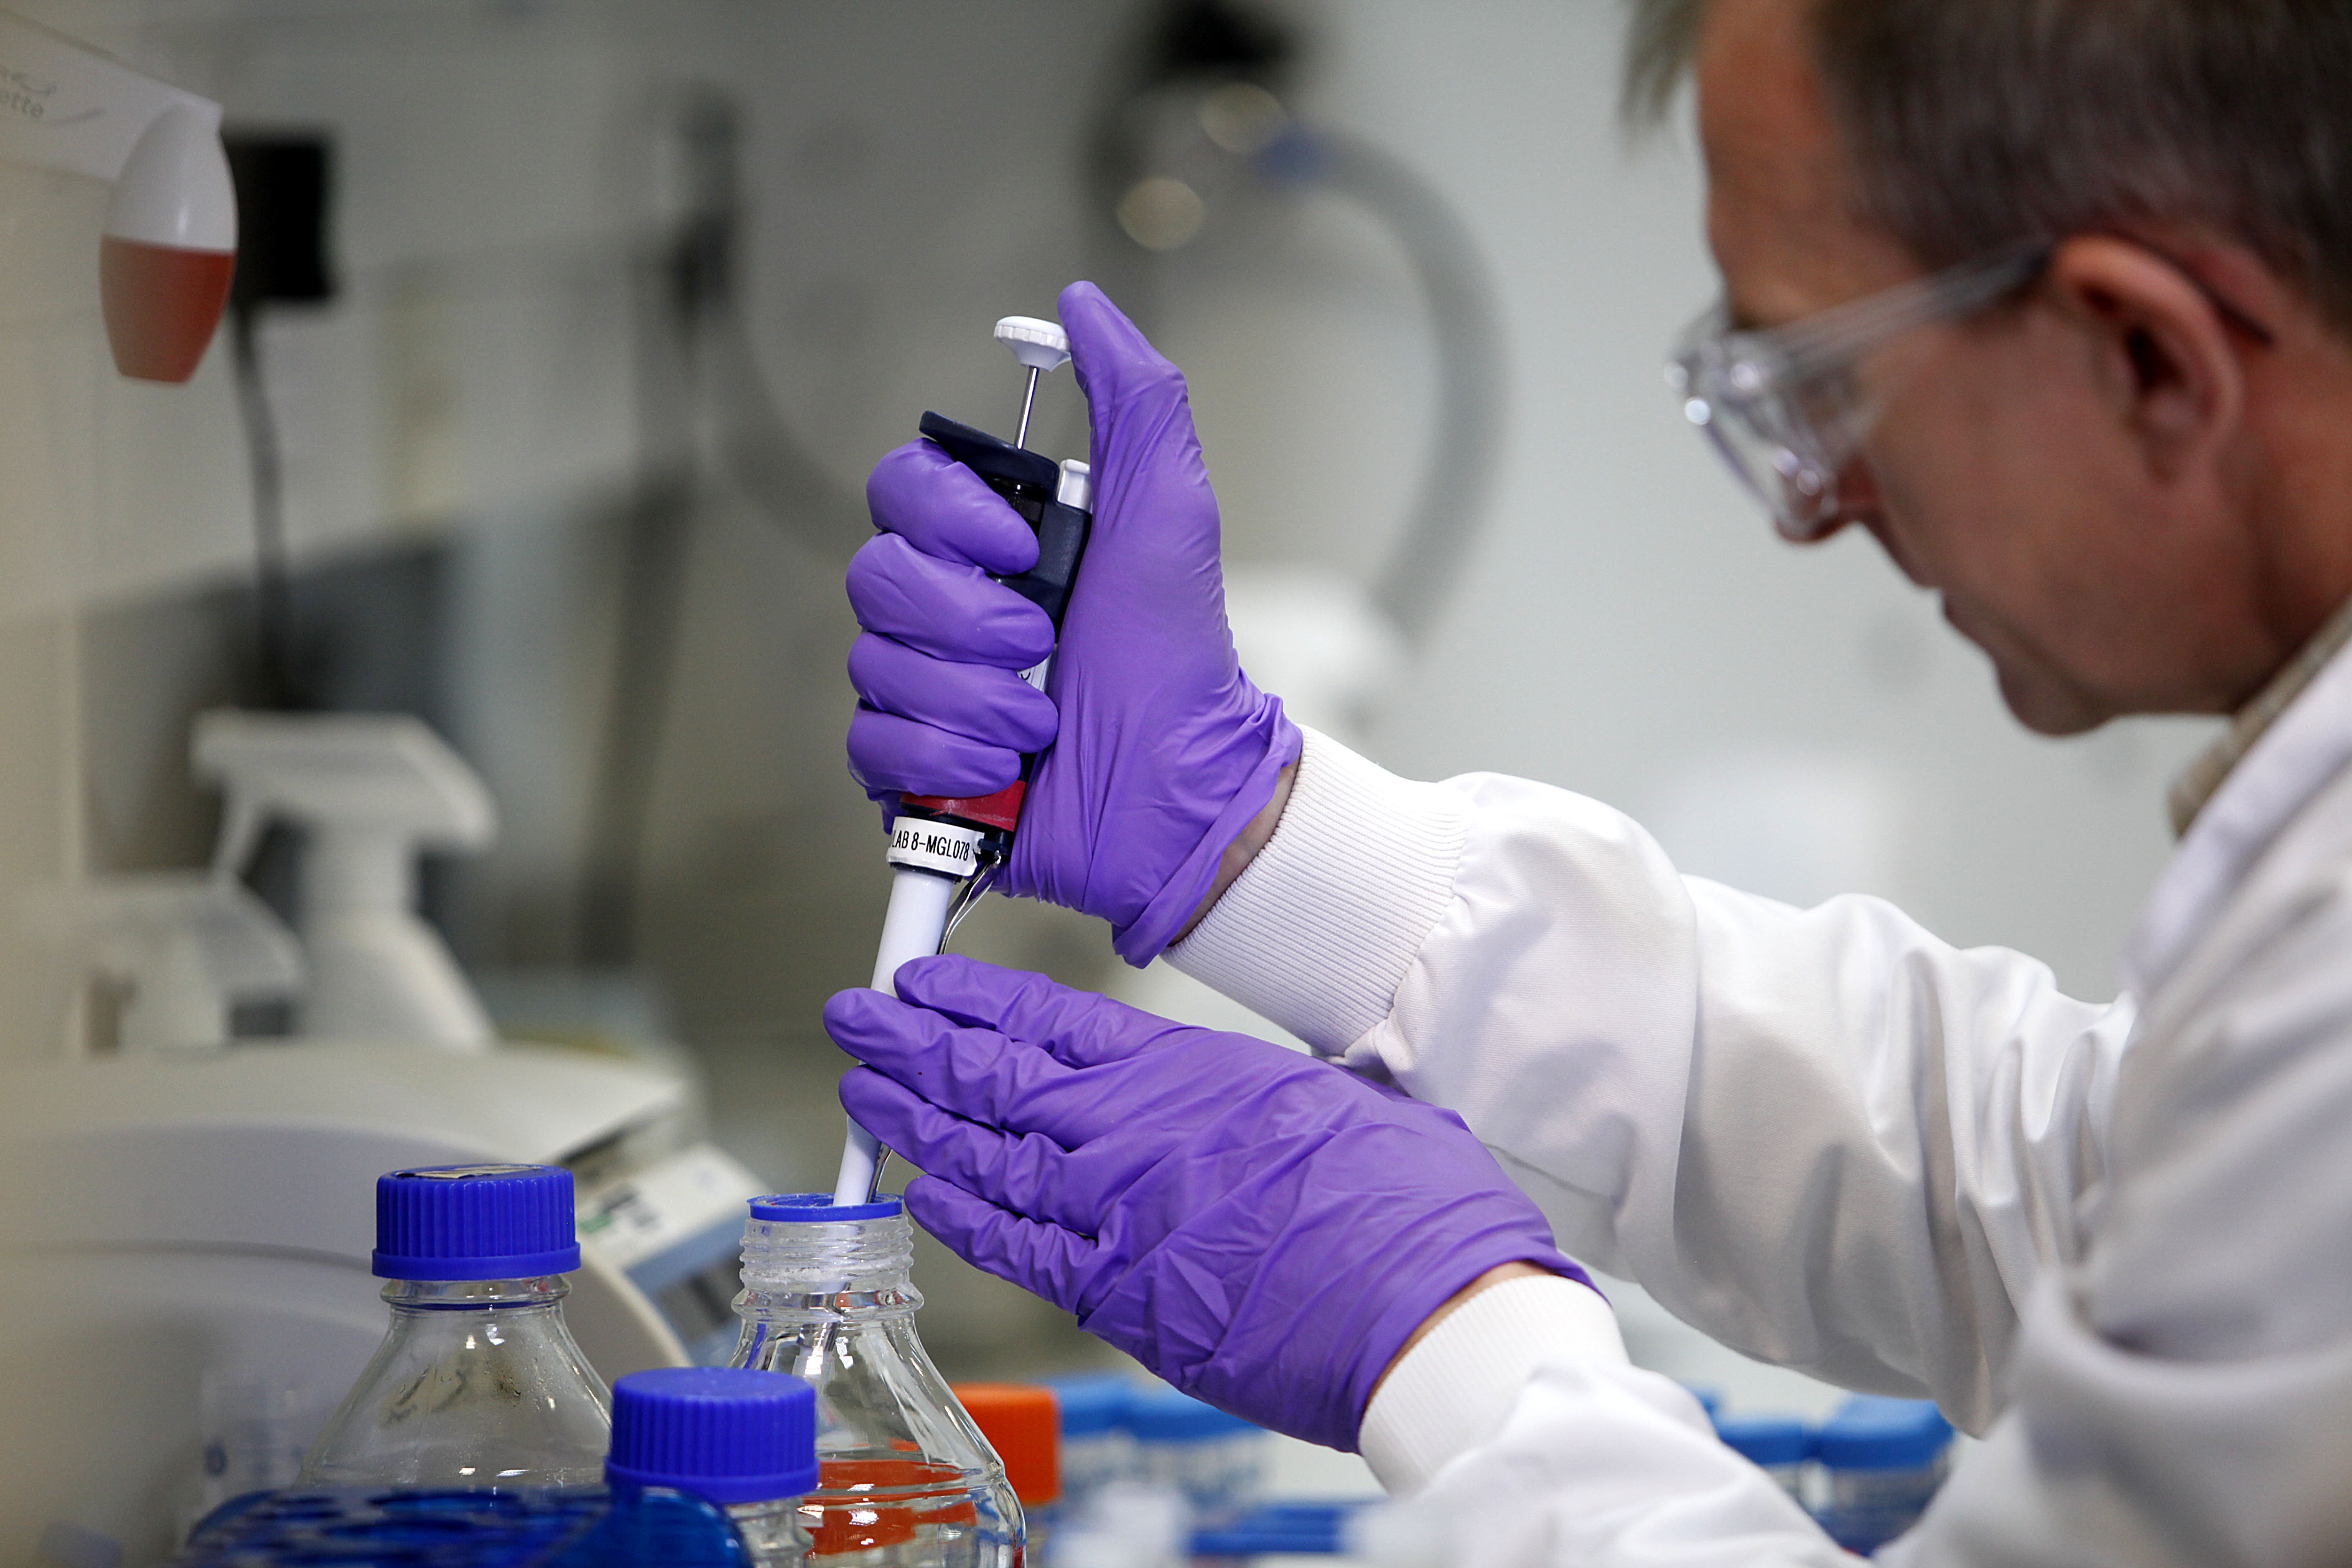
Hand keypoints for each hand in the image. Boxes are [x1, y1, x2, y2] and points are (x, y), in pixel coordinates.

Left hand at [825, 954, 1591, 1452]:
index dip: (975, 998)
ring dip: (914, 1122)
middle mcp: (1135, 1131)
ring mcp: (1118, 1212)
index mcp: (1190, 1071)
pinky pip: (1013, 1247)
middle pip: (995, 1077)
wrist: (1431, 1303)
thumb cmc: (1410, 1204)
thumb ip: (1269, 1098)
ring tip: (862, 1091)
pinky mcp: (1119, 1295)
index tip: (924, 980)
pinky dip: (958, 1218)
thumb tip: (1262, 1101)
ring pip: (984, 1156)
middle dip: (915, 1044)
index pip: (1052, 1020)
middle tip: (859, 1019)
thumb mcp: (1340, 1103)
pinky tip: (919, 1191)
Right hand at [847, 282, 1299, 964]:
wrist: (1180, 791)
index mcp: (990, 543)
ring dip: (969, 699)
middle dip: (967, 620)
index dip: (947, 519)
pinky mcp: (910, 768)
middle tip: (1041, 646)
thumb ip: (1134, 401)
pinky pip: (870, 747)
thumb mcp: (1169, 512)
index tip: (1020, 549)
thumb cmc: (1178, 656)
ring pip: (875, 664)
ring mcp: (921, 688)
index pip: (901, 489)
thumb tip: (1080, 307)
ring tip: (1039, 722)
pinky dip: (941, 761)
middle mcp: (945, 608)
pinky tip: (999, 772)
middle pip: (874, 576)